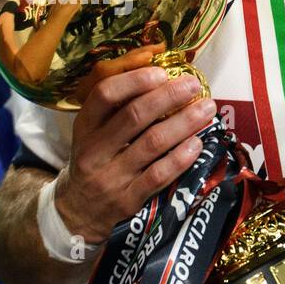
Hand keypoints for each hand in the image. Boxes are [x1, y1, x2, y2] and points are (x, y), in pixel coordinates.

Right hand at [51, 65, 214, 243]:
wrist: (78, 211)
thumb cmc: (94, 161)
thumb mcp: (92, 133)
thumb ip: (116, 109)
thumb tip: (160, 77)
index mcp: (84, 127)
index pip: (104, 95)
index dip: (134, 81)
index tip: (161, 72)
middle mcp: (94, 150)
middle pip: (134, 116)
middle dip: (168, 97)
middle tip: (193, 85)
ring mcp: (111, 177)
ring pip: (152, 144)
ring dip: (184, 123)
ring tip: (206, 109)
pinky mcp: (128, 200)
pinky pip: (159, 175)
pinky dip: (181, 157)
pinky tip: (197, 144)